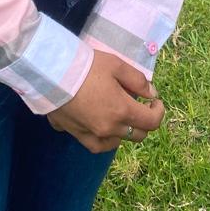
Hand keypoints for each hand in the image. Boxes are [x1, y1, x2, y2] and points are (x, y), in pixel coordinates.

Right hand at [45, 51, 163, 153]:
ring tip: (120, 115)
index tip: (155, 100)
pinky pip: (96, 145)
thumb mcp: (117, 65)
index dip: (158, 111)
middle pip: (137, 134)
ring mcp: (92, 134)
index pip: (151, 122)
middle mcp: (109, 129)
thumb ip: (137, 81)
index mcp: (122, 111)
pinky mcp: (76, 134)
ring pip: (117, 142)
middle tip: (139, 104)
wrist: (51, 73)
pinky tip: (102, 129)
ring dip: (124, 131)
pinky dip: (104, 140)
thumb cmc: (87, 66)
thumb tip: (151, 94)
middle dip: (144, 121)